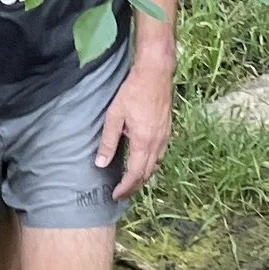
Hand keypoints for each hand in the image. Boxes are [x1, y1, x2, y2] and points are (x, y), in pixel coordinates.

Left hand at [96, 63, 172, 200]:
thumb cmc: (133, 92)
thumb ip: (108, 141)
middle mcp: (157, 143)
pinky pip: (160, 155)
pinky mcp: (167, 130)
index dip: (125, 188)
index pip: (135, 174)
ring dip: (144, 176)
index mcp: (143, 142)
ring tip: (131, 182)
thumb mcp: (114, 116)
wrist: (156, 73)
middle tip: (122, 193)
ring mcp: (165, 137)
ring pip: (156, 165)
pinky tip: (143, 162)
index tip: (116, 195)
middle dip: (135, 187)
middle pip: (147, 174)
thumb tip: (100, 164)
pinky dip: (151, 164)